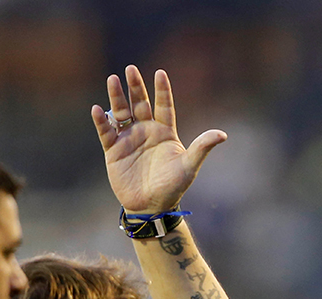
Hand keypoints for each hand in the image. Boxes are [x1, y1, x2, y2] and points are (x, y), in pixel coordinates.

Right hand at [91, 65, 226, 213]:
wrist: (152, 206)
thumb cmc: (173, 187)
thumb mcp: (189, 166)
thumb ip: (202, 147)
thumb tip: (223, 134)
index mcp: (165, 133)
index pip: (163, 106)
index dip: (162, 91)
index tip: (160, 73)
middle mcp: (146, 132)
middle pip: (139, 103)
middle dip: (135, 87)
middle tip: (131, 69)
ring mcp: (129, 139)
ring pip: (121, 112)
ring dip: (116, 97)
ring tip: (112, 79)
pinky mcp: (113, 150)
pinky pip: (106, 131)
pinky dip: (102, 120)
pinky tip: (98, 109)